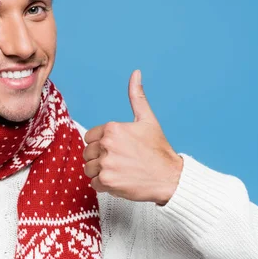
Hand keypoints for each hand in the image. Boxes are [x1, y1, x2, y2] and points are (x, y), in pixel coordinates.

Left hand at [82, 70, 182, 205]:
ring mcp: (106, 163)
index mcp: (112, 128)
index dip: (101, 144)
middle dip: (100, 158)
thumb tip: (135, 73)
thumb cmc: (158, 150)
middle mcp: (107, 144)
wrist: (170, 178)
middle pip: (87, 153)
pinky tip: (119, 180)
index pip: (89, 137)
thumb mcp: (147, 119)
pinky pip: (93, 183)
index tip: (116, 149)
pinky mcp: (107, 181)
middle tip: (120, 161)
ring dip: (100, 172)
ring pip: (88, 168)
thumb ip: (137, 96)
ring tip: (119, 171)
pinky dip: (104, 185)